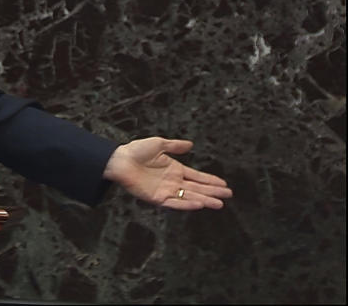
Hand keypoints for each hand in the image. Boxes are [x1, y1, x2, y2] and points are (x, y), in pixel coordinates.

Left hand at [103, 137, 232, 209]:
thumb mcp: (158, 144)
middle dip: (213, 192)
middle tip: (228, 195)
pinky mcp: (157, 197)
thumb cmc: (135, 151)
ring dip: (204, 200)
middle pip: (197, 188)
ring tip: (219, 203)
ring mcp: (165, 190)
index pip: (197, 176)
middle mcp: (172, 181)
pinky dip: (186, 204)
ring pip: (189, 196)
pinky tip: (199, 203)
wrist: (119, 159)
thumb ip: (174, 146)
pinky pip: (174, 202)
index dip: (210, 180)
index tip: (224, 184)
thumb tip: (190, 144)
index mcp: (174, 169)